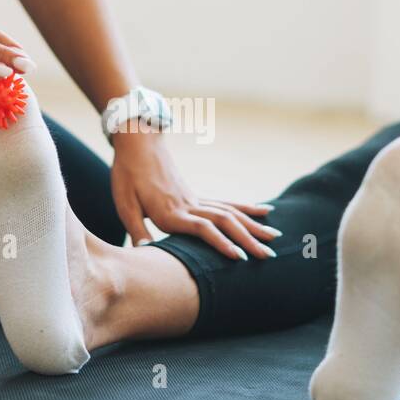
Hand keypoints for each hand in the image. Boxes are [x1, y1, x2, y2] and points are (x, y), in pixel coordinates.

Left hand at [110, 130, 278, 259]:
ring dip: (253, 226)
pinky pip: (226, 204)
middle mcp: (188, 205)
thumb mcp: (123, 202)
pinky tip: (265, 212)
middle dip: (248, 239)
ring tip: (275, 238)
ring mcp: (195, 199)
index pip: (202, 229)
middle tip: (269, 255)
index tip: (240, 257)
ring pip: (230, 213)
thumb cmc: (126, 174)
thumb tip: (143, 252)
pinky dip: (247, 209)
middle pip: (225, 222)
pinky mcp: (196, 196)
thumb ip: (135, 228)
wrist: (137, 142)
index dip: (221, 243)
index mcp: (170, 211)